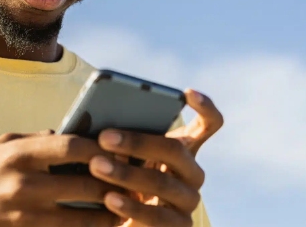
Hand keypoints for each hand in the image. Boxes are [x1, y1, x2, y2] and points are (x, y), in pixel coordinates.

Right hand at [0, 131, 122, 226]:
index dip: (101, 148)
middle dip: (115, 184)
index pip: (72, 147)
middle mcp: (25, 185)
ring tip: (128, 207)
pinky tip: (104, 224)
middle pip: (85, 185)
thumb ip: (37, 140)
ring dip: (110, 214)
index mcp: (19, 154)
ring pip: (83, 219)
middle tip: (136, 180)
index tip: (119, 148)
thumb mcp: (1, 146)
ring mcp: (26, 215)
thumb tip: (71, 135)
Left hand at [89, 90, 222, 225]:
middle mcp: (192, 173)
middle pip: (174, 151)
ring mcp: (188, 201)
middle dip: (137, 142)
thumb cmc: (120, 178)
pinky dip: (131, 207)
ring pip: (163, 183)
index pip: (209, 124)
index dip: (204, 107)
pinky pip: (158, 218)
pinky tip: (109, 199)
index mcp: (184, 148)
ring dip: (126, 174)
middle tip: (103, 136)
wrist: (124, 223)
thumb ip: (121, 139)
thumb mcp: (121, 156)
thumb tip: (99, 125)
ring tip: (96, 166)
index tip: (187, 92)